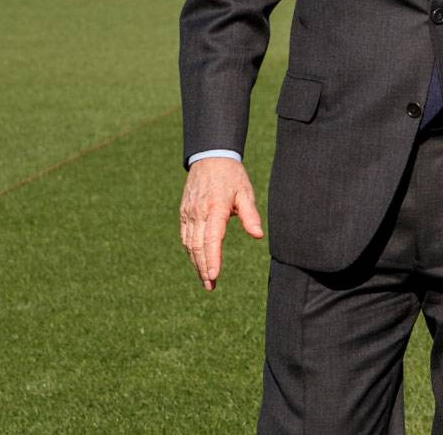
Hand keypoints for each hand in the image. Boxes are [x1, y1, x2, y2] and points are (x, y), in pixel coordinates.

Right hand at [179, 157, 263, 290]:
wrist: (209, 157)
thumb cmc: (232, 176)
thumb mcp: (245, 192)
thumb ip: (250, 215)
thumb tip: (258, 235)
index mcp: (214, 208)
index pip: (211, 239)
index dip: (212, 259)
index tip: (214, 276)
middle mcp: (198, 213)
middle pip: (198, 246)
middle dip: (203, 268)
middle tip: (210, 286)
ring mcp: (188, 213)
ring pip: (189, 244)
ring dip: (196, 263)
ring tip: (206, 279)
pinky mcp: (184, 213)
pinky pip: (185, 236)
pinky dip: (191, 251)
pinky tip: (198, 261)